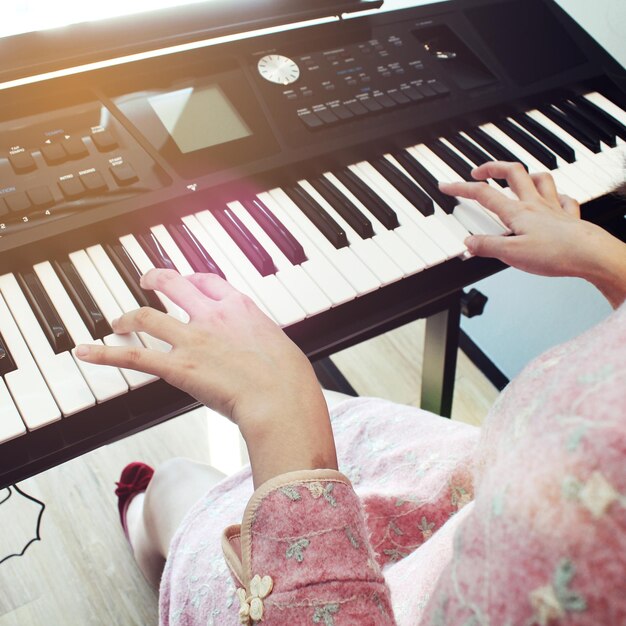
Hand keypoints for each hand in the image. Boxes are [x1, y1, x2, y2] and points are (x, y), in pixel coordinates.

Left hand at [76, 269, 336, 485]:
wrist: (281, 397)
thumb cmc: (288, 378)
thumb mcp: (278, 346)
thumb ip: (259, 341)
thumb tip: (258, 350)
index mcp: (239, 306)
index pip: (207, 281)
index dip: (192, 279)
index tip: (187, 281)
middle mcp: (211, 315)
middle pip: (173, 284)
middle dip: (155, 279)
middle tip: (145, 280)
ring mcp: (192, 338)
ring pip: (147, 316)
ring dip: (128, 317)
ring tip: (117, 322)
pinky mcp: (178, 366)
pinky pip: (134, 355)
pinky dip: (105, 352)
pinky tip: (86, 351)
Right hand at [440, 161, 625, 306]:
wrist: (591, 254)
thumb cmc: (555, 253)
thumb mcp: (512, 254)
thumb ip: (487, 246)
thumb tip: (468, 242)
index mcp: (517, 212)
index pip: (483, 194)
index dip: (461, 188)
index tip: (446, 186)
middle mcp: (534, 204)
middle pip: (512, 173)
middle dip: (492, 168)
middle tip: (478, 171)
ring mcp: (553, 208)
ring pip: (539, 179)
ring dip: (525, 175)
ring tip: (515, 178)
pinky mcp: (569, 217)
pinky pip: (565, 198)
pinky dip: (557, 195)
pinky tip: (554, 199)